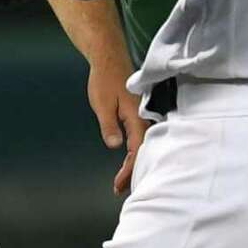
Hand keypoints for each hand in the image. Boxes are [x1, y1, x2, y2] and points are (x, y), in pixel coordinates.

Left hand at [87, 62, 147, 195]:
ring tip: (124, 181)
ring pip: (143, 145)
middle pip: (143, 150)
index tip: (119, 184)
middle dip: (133, 172)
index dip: (129, 169)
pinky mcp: (139, 113)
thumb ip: (109, 125)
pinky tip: (129, 160)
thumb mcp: (102, 104)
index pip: (137, 149)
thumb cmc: (104, 79)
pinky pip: (141, 137)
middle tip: (120, 189)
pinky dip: (135, 151)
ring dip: (135, 163)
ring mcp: (143, 115)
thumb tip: (115, 146)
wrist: (109, 58)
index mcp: (137, 115)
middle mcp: (144, 116)